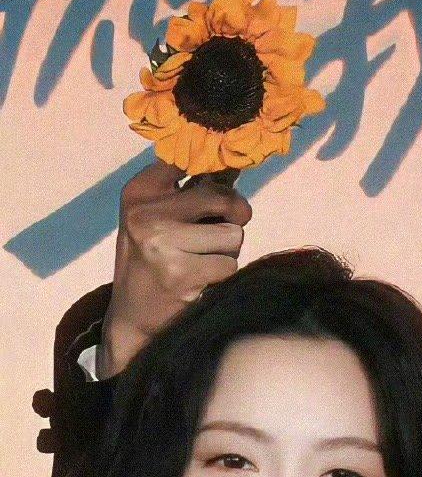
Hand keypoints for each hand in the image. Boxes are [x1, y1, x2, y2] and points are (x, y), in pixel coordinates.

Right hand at [100, 160, 251, 376]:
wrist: (132, 315)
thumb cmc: (154, 259)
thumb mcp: (158, 216)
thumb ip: (192, 189)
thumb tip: (234, 164)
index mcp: (139, 191)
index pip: (190, 161)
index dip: (215, 173)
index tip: (217, 186)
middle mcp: (146, 214)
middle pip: (222, 197)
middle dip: (232, 216)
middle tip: (220, 233)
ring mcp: (161, 244)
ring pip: (233, 235)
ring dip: (226, 251)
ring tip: (202, 260)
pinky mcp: (180, 274)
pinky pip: (229, 265)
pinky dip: (222, 275)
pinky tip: (200, 280)